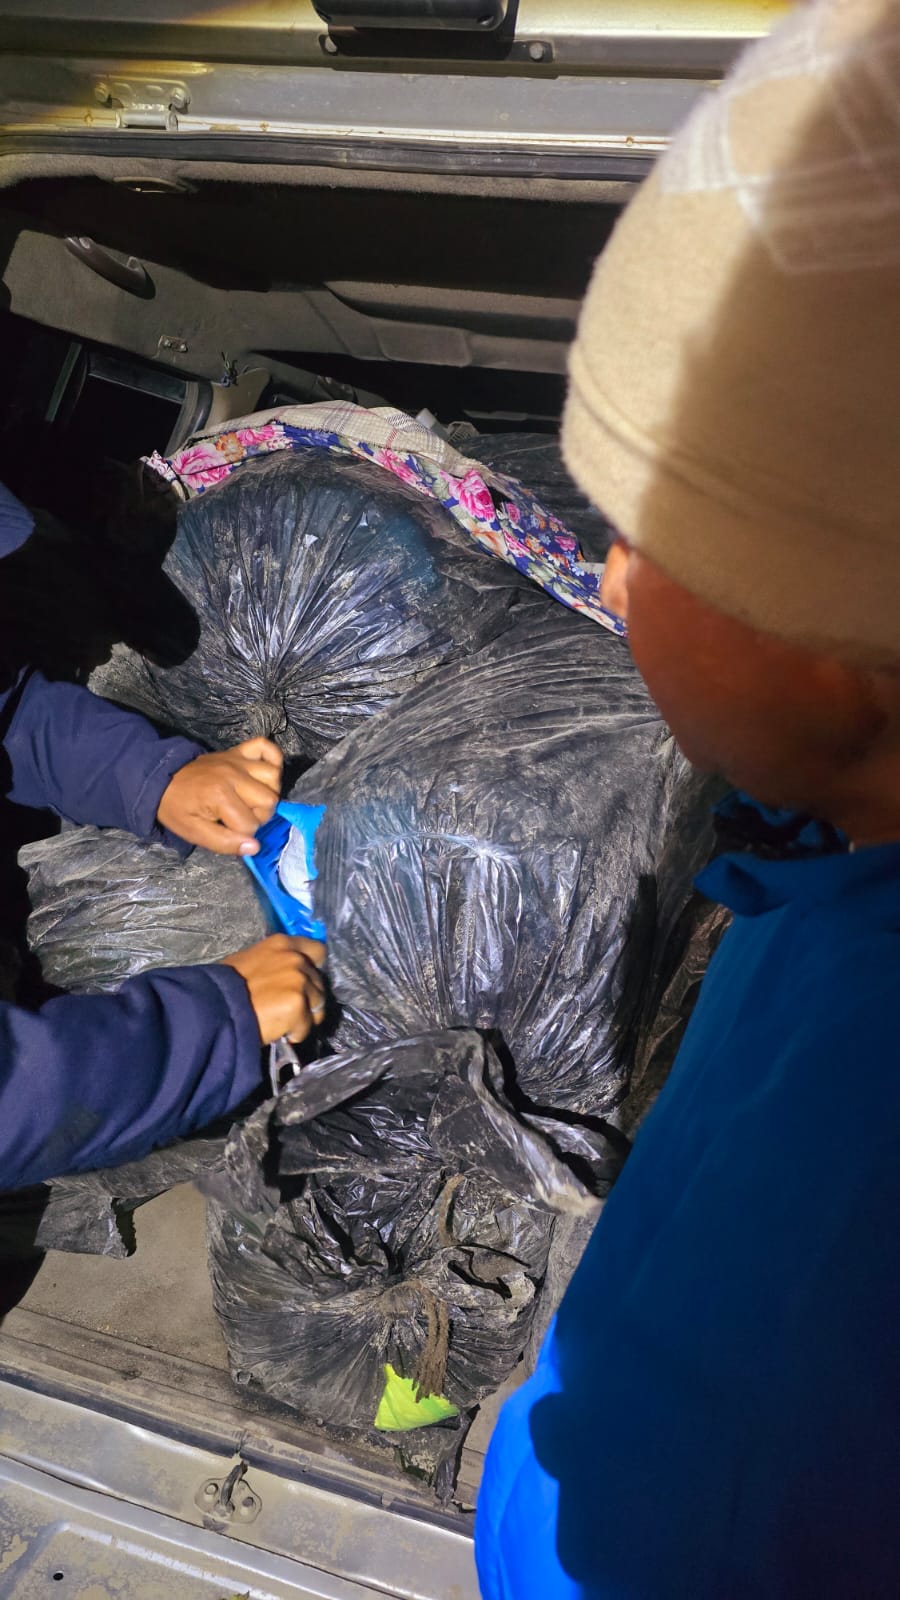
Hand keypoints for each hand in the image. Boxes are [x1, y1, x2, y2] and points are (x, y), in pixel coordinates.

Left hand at [157, 738, 282, 854]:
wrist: (162, 781)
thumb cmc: (178, 809)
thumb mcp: (195, 833)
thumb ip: (225, 843)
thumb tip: (255, 847)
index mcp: (220, 795)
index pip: (251, 824)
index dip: (243, 834)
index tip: (228, 830)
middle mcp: (234, 774)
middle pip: (270, 800)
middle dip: (259, 815)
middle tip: (239, 817)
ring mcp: (237, 760)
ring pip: (273, 776)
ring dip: (268, 791)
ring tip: (251, 800)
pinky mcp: (238, 752)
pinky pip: (266, 747)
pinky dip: (273, 758)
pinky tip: (263, 775)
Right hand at [220, 934, 326, 1043]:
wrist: (214, 1007)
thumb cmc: (224, 986)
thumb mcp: (249, 961)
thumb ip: (274, 963)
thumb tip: (285, 976)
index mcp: (282, 944)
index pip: (317, 951)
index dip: (314, 969)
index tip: (305, 983)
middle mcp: (295, 959)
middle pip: (319, 983)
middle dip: (308, 998)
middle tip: (287, 1010)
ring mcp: (299, 981)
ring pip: (317, 1006)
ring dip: (304, 1018)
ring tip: (282, 1023)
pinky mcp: (298, 1004)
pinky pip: (306, 1027)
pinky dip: (295, 1034)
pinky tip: (278, 1032)